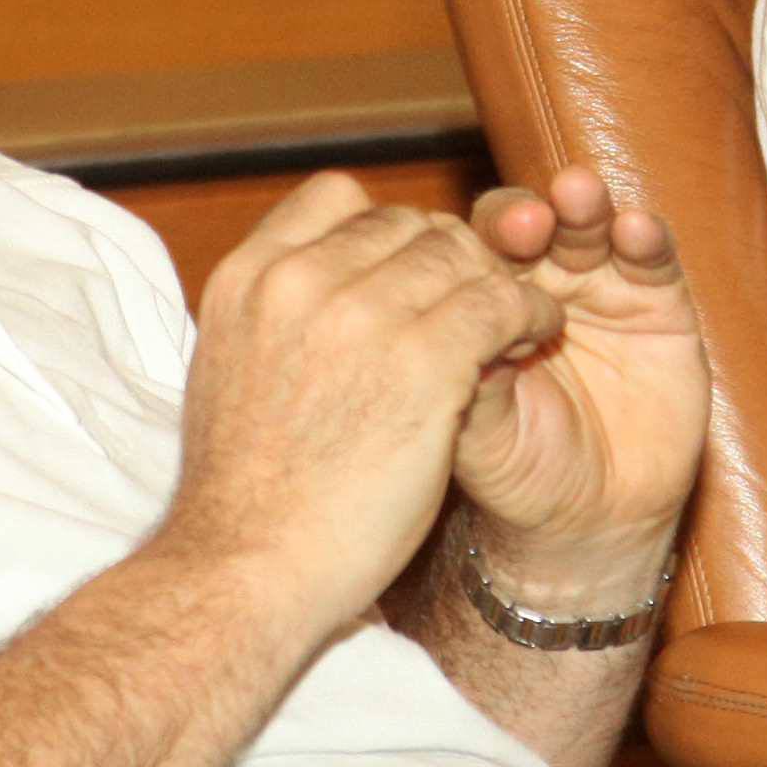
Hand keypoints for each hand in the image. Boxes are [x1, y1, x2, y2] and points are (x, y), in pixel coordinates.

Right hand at [161, 174, 563, 661]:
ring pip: (461, 255)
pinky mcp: (425, 358)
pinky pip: (504, 300)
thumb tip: (321, 302)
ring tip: (515, 319)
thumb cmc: (247, 499)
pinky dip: (529, 312)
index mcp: (249, 278)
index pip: (336, 197)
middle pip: (407, 223)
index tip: (407, 274)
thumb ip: (278, 320)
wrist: (247, 569)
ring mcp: (361, 314)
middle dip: (449, 257)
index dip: (387, 230)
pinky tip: (536, 335)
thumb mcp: (230, 375)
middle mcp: (301, 279)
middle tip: (477, 299)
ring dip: (497, 281)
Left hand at [446, 166, 705, 615]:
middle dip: (523, 214)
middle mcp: (537, 281)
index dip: (469, 244)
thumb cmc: (515, 470)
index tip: (466, 246)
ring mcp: (600, 285)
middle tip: (524, 220)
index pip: (468, 252)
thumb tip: (452, 329)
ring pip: (588, 228)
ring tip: (577, 198)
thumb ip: (467, 380)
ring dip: (582, 208)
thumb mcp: (477, 432)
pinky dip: (646, 238)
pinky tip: (636, 229)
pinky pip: (653, 260)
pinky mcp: (660, 303)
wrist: (589, 518)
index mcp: (479, 303)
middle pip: (527, 224)